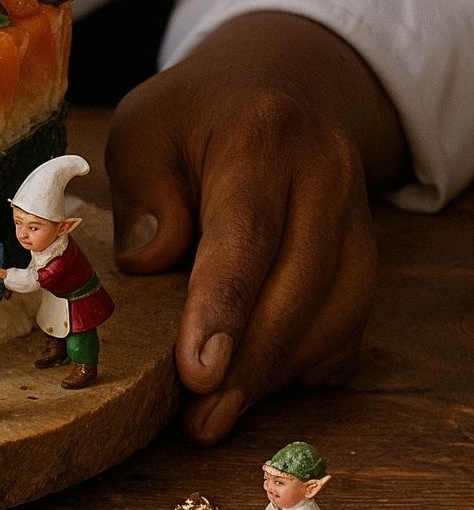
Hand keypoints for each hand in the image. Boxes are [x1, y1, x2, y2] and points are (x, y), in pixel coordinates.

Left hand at [107, 12, 404, 445]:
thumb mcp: (142, 131)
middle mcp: (327, 173)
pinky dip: (304, 366)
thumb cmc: (191, 119)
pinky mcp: (368, 257)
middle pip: (299, 288)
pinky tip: (259, 384)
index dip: (223, 309)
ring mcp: (359, 216)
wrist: (272, 87)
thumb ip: (142, 196)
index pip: (247, 233)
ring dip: (274, 377)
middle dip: (248, 367)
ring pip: (333, 318)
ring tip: (217, 416)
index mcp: (263, 133)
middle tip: (199, 422)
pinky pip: (347, 330)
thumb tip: (152, 267)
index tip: (197, 373)